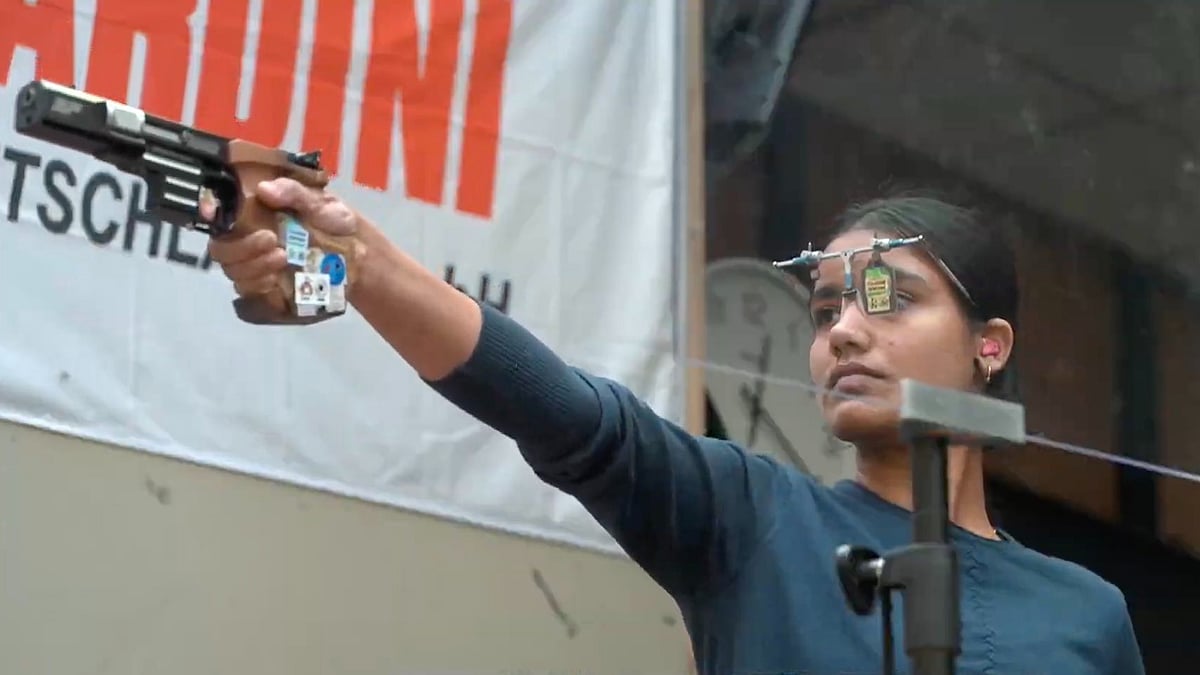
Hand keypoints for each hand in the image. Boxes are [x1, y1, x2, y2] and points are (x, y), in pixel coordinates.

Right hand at [203, 178, 359, 296]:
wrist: (359, 253)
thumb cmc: (333, 220)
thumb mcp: (320, 201)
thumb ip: (294, 193)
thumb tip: (265, 190)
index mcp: (253, 214)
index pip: (218, 214)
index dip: (208, 212)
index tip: (212, 211)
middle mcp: (247, 241)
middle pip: (221, 250)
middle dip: (241, 247)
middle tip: (271, 239)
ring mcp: (256, 267)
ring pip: (234, 273)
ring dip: (253, 267)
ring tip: (282, 257)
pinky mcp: (268, 290)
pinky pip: (250, 294)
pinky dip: (259, 287)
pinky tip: (276, 279)